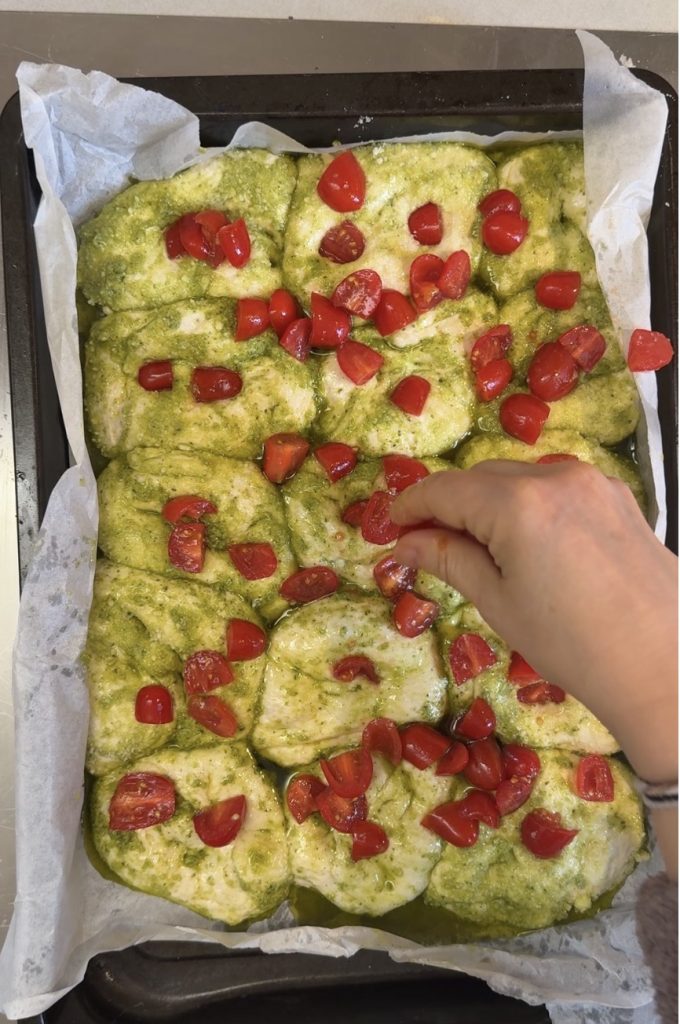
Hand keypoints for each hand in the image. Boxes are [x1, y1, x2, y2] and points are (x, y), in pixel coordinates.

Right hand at [391, 460, 677, 790]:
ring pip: (519, 479)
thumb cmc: (573, 644)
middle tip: (426, 543)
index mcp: (518, 504)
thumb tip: (405, 544)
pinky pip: (556, 488)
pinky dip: (529, 505)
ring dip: (489, 503)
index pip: (446, 490)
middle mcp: (556, 477)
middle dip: (449, 505)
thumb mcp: (499, 603)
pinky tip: (526, 543)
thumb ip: (449, 559)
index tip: (391, 525)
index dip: (412, 505)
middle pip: (482, 477)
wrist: (664, 665)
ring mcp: (592, 483)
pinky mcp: (617, 496)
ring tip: (477, 548)